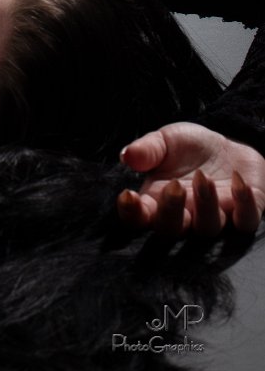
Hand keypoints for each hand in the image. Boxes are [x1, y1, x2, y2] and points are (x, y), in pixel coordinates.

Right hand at [117, 122, 264, 238]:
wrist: (228, 148)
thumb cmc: (189, 148)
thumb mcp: (165, 140)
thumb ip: (147, 150)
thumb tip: (126, 155)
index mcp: (157, 201)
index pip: (138, 218)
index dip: (131, 213)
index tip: (128, 194)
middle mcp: (184, 216)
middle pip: (171, 230)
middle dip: (170, 211)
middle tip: (174, 186)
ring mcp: (214, 219)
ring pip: (207, 228)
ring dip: (206, 205)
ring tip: (205, 177)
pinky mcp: (244, 215)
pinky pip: (245, 221)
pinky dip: (243, 204)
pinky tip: (237, 181)